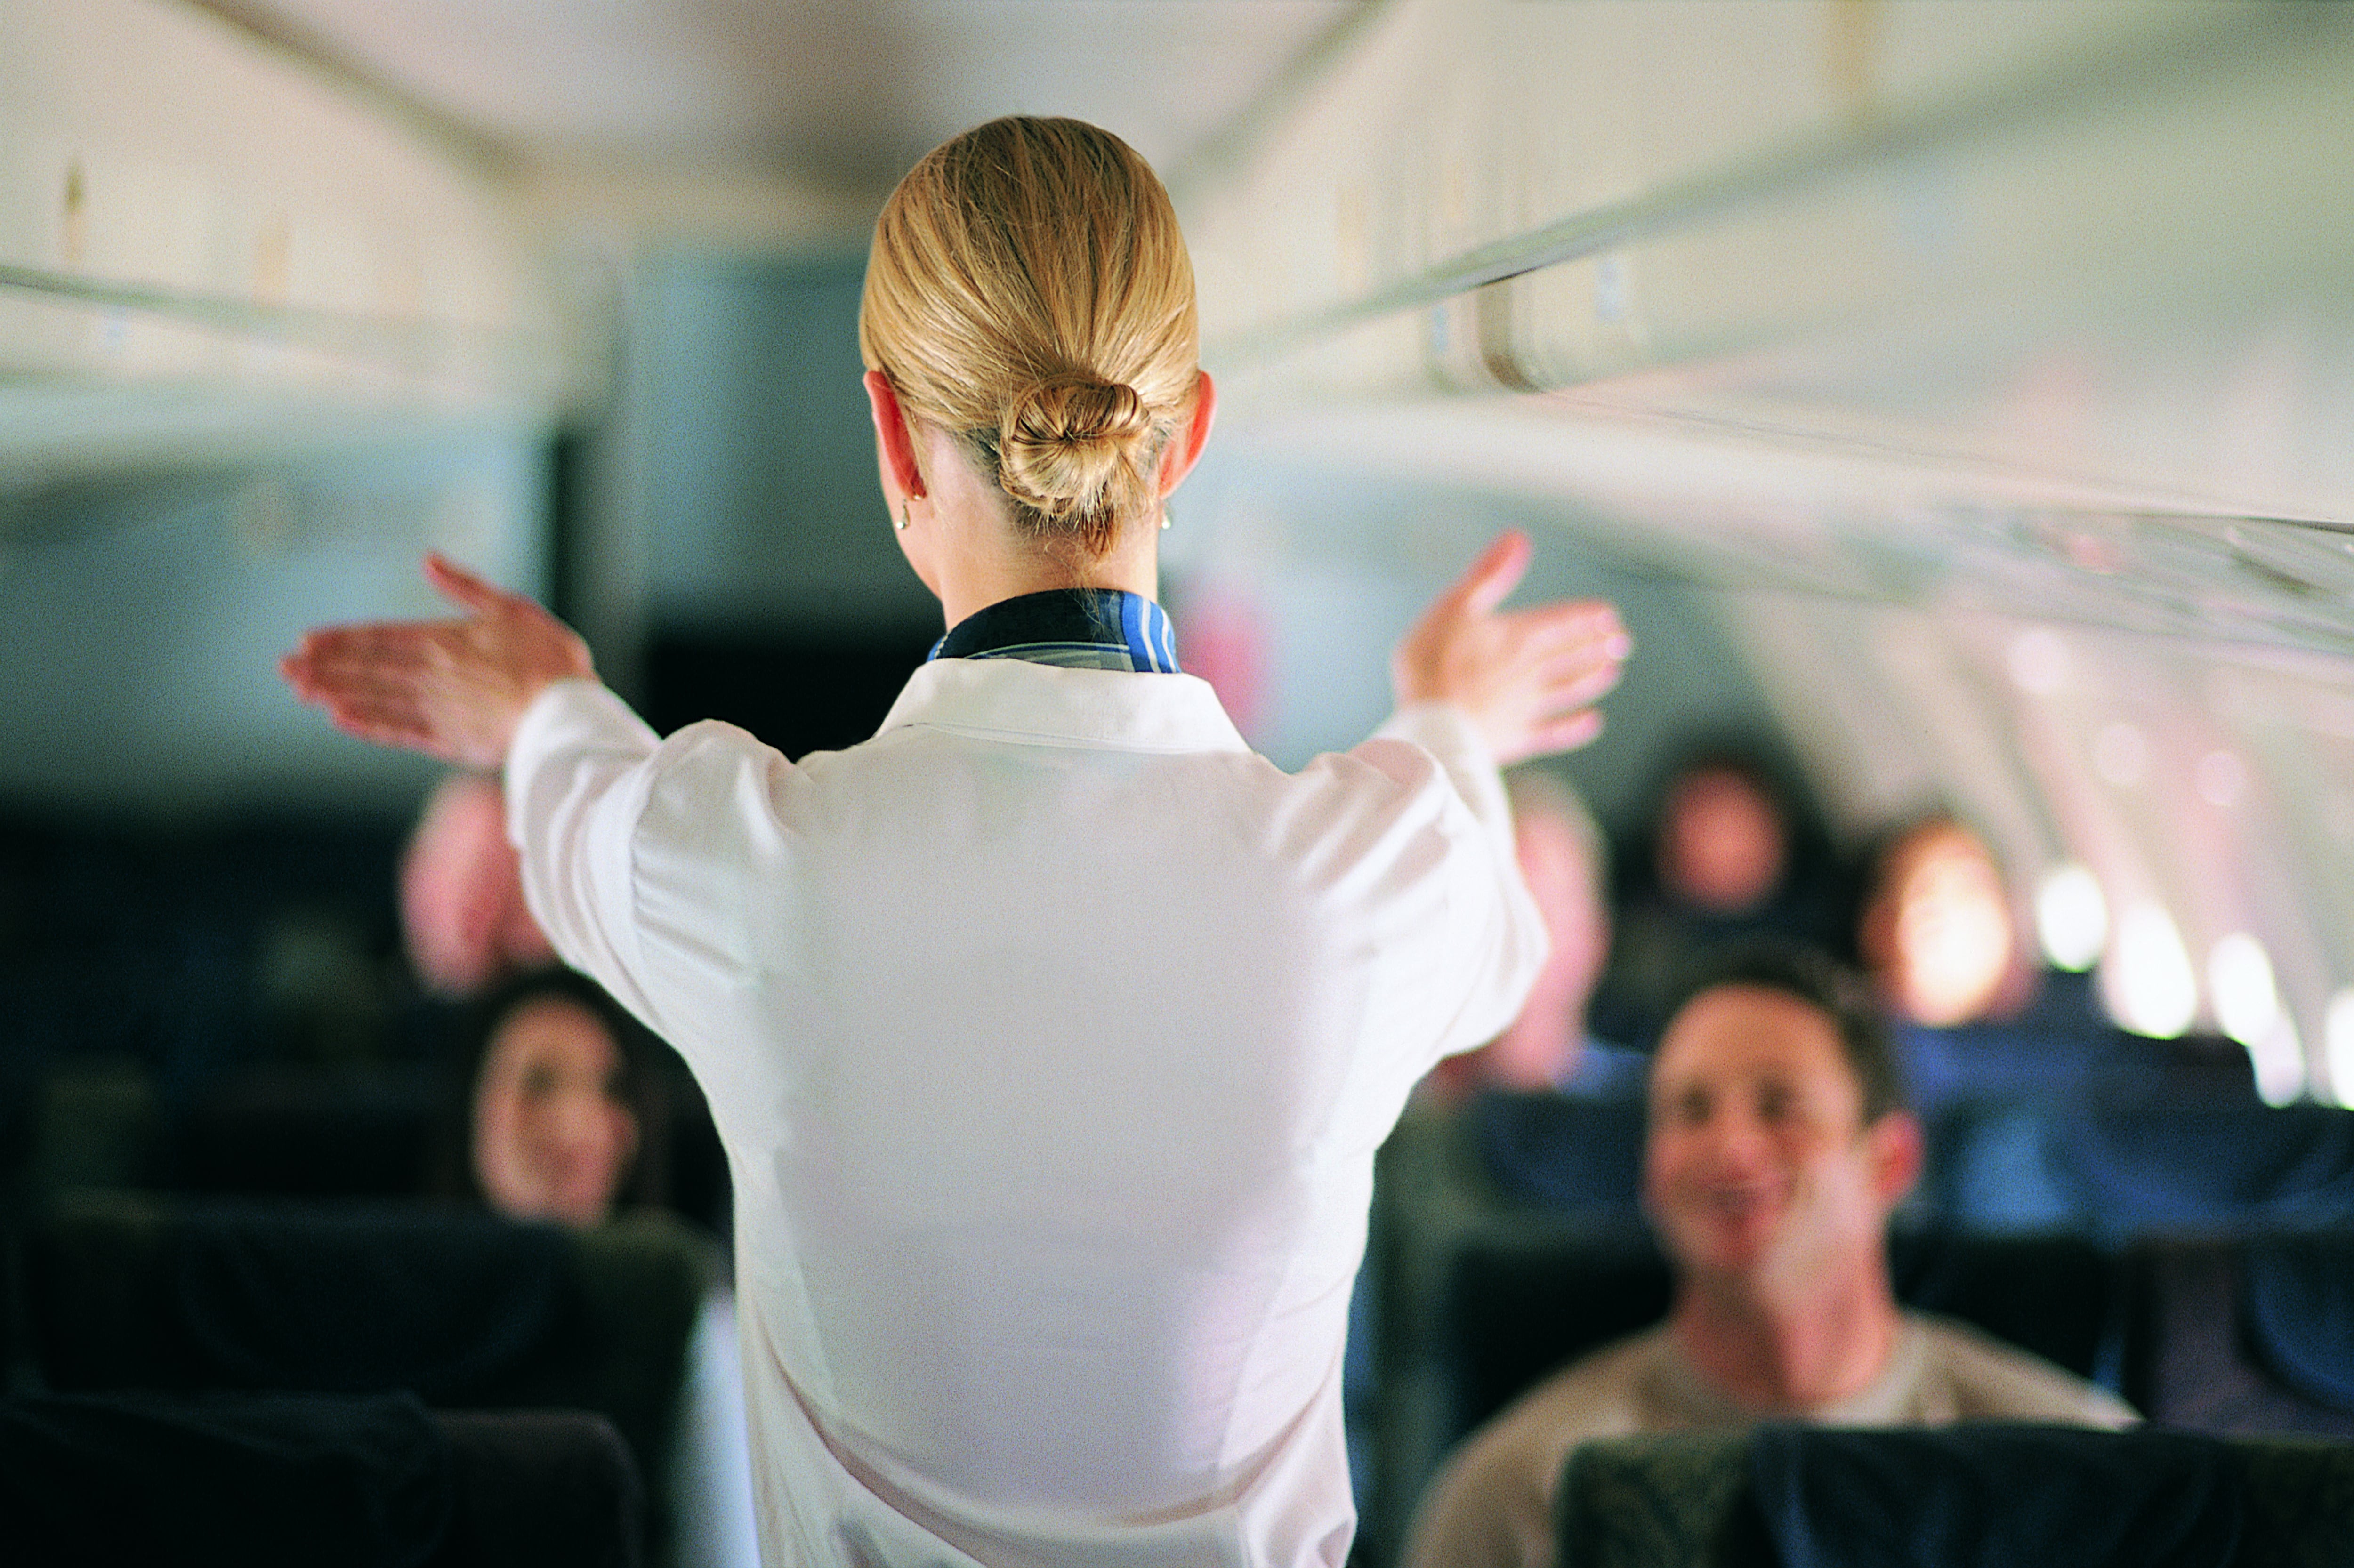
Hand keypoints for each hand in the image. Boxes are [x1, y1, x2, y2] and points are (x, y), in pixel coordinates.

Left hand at [280, 554, 594, 768]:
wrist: (565, 713)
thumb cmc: (548, 659)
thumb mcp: (512, 607)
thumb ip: (466, 587)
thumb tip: (428, 560)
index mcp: (443, 639)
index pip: (378, 636)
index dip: (340, 639)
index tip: (305, 642)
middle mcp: (429, 673)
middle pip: (365, 668)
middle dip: (323, 667)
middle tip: (284, 669)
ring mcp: (435, 708)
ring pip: (372, 698)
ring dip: (334, 694)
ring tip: (300, 693)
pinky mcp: (447, 739)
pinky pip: (396, 731)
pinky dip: (366, 726)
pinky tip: (340, 721)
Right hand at [1391, 531, 1630, 766]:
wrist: (1430, 724)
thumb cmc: (1432, 662)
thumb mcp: (1454, 606)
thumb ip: (1489, 574)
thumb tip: (1517, 538)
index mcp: (1517, 636)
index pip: (1561, 623)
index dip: (1585, 618)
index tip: (1608, 615)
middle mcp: (1530, 671)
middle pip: (1571, 655)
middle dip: (1597, 646)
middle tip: (1622, 641)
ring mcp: (1526, 706)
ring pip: (1569, 689)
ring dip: (1592, 679)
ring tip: (1613, 672)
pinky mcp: (1517, 737)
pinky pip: (1556, 732)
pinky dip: (1577, 728)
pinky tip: (1593, 723)